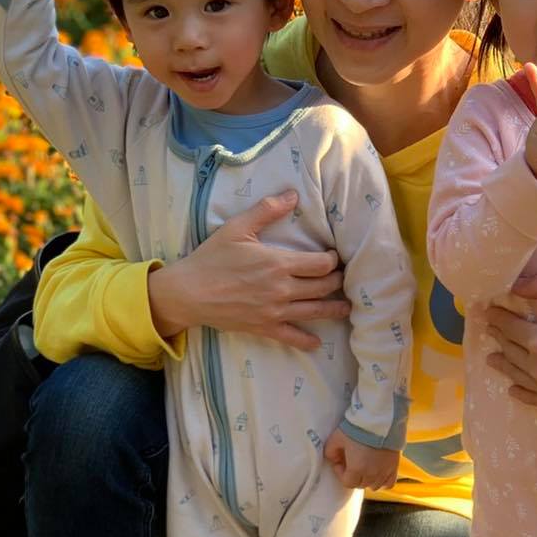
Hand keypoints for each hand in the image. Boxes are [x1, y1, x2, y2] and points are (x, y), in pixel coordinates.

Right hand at [148, 191, 350, 350]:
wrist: (188, 293)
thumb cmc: (211, 258)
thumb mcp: (237, 227)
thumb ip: (267, 210)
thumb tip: (292, 194)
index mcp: (279, 263)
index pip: (321, 264)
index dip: (333, 259)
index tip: (333, 256)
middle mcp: (282, 289)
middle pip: (324, 287)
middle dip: (337, 281)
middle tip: (342, 277)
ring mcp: (275, 311)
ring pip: (315, 311)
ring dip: (335, 309)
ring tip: (347, 307)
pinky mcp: (264, 328)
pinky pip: (292, 337)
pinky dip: (307, 341)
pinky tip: (317, 342)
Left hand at [323, 431, 399, 490]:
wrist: (379, 419)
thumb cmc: (357, 429)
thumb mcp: (336, 438)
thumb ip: (331, 452)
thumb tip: (333, 459)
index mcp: (357, 469)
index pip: (347, 483)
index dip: (341, 474)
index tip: (340, 463)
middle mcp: (372, 474)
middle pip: (361, 484)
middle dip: (353, 476)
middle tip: (351, 463)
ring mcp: (385, 471)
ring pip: (374, 486)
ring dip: (367, 480)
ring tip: (364, 468)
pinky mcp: (394, 466)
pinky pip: (389, 483)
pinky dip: (383, 482)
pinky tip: (378, 474)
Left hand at [484, 274, 536, 409]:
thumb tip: (515, 285)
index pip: (508, 328)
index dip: (496, 318)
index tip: (489, 311)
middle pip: (510, 351)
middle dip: (499, 338)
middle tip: (491, 330)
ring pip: (516, 375)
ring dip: (502, 364)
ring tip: (492, 358)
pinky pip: (532, 398)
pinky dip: (520, 392)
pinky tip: (513, 388)